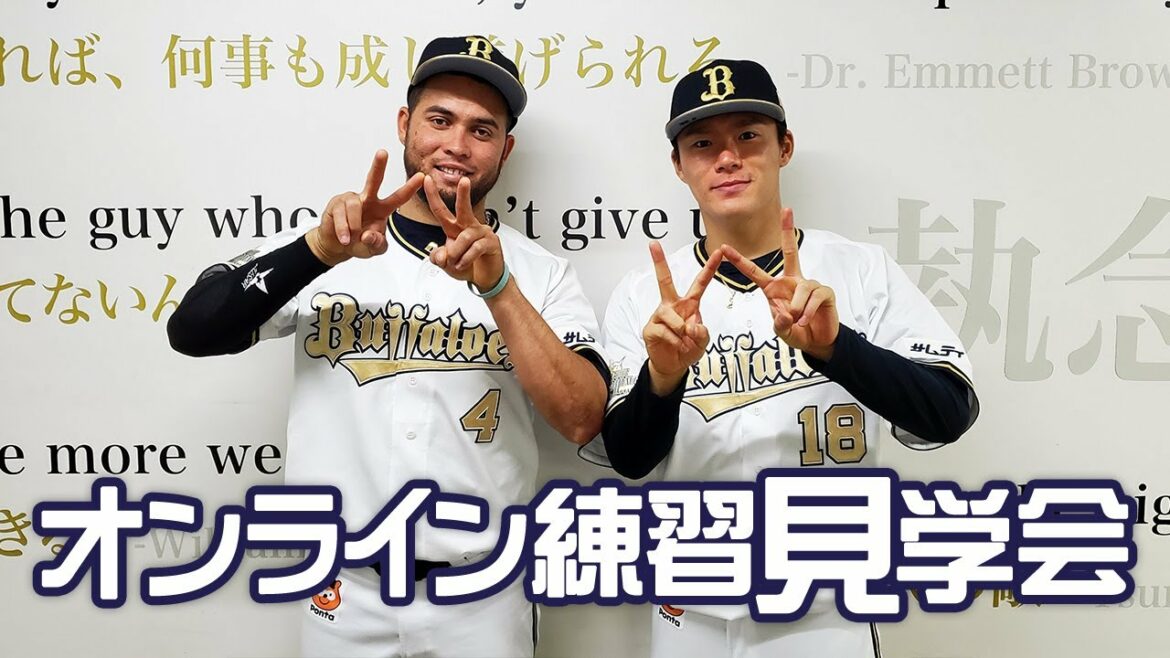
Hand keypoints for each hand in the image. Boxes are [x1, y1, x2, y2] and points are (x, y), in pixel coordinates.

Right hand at [306, 150, 424, 265]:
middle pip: (374, 180)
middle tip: (383, 152)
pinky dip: (343, 229)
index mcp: (382, 209)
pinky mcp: (336, 204)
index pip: (399, 197)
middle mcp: (368, 200)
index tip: (422, 177)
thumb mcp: (374, 249)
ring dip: (354, 225)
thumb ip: (377, 244)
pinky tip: (344, 237)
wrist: (336, 246)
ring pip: (355, 205)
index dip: (410, 188)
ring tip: (351, 237)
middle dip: (378, 165)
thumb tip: (368, 235)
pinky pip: (341, 213)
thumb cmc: (359, 243)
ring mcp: (351, 200)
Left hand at [425, 174, 504, 291]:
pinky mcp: (491, 242)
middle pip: (463, 208)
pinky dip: (466, 259)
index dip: (433, 196)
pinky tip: (464, 263)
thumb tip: (441, 253)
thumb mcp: (446, 264)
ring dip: (457, 253)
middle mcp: (468, 227)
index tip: (427, 181)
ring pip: (464, 238)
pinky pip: (475, 248)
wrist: (484, 278)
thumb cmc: (467, 266)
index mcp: (455, 228)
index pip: (441, 210)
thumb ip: (439, 258)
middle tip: (463, 181)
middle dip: (463, 194)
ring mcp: (481, 233)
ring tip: (456, 263)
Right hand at [642, 241, 722, 395]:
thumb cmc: (688, 348)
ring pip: (671, 316)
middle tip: (653, 243)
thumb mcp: (703, 341)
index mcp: (689, 304)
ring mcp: (659, 315)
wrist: (673, 365)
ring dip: (682, 332)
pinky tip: (677, 345)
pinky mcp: (650, 328)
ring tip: (685, 342)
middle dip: (659, 262)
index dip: (710, 268)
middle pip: (664, 280)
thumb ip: (702, 332)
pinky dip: (675, 341)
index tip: (718, 252)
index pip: (700, 283)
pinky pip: (665, 331)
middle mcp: (672, 305)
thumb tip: (689, 326)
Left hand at [723, 208, 838, 360]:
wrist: (817, 342)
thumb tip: (785, 314)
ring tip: (797, 321)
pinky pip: (814, 296)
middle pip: (791, 251)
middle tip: (786, 209)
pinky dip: (808, 311)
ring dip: (797, 308)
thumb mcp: (782, 331)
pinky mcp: (824, 292)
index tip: (724, 247)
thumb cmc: (796, 331)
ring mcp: (809, 285)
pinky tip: (806, 320)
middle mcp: (792, 281)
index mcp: (774, 288)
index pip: (754, 271)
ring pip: (802, 288)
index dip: (739, 260)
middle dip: (788, 230)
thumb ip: (780, 325)